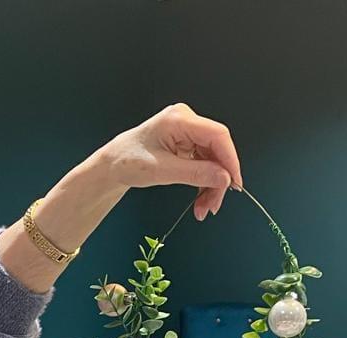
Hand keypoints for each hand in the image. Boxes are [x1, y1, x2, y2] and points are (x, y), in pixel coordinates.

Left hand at [0, 103, 241, 291]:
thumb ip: (195, 173)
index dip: (230, 160)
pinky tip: (200, 200)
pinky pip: (203, 163)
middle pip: (217, 150)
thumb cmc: (129, 162)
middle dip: (218, 179)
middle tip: (212, 207)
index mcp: (179, 120)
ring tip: (203, 210)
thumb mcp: (162, 171)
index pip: (217, 136)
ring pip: (212, 160)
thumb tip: (225, 178)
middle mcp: (186, 121)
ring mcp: (187, 132)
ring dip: (211, 186)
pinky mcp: (186, 144)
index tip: (234, 185)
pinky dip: (204, 183)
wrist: (112, 165)